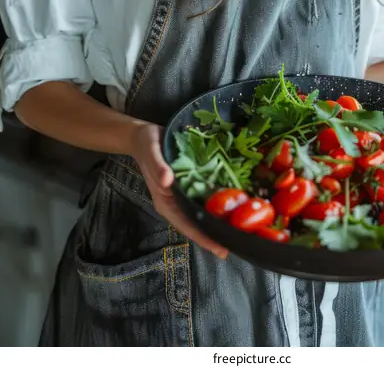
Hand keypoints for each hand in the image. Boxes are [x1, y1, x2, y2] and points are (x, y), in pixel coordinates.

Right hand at [130, 122, 228, 259]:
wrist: (143, 135)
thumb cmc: (147, 145)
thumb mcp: (151, 152)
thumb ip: (158, 167)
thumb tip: (167, 181)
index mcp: (165, 201)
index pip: (185, 225)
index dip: (202, 237)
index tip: (220, 248)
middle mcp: (174, 202)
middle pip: (195, 224)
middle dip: (214, 235)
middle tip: (238, 243)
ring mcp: (181, 196)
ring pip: (200, 214)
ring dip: (217, 222)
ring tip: (239, 230)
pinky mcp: (188, 186)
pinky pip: (202, 199)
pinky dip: (216, 205)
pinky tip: (231, 206)